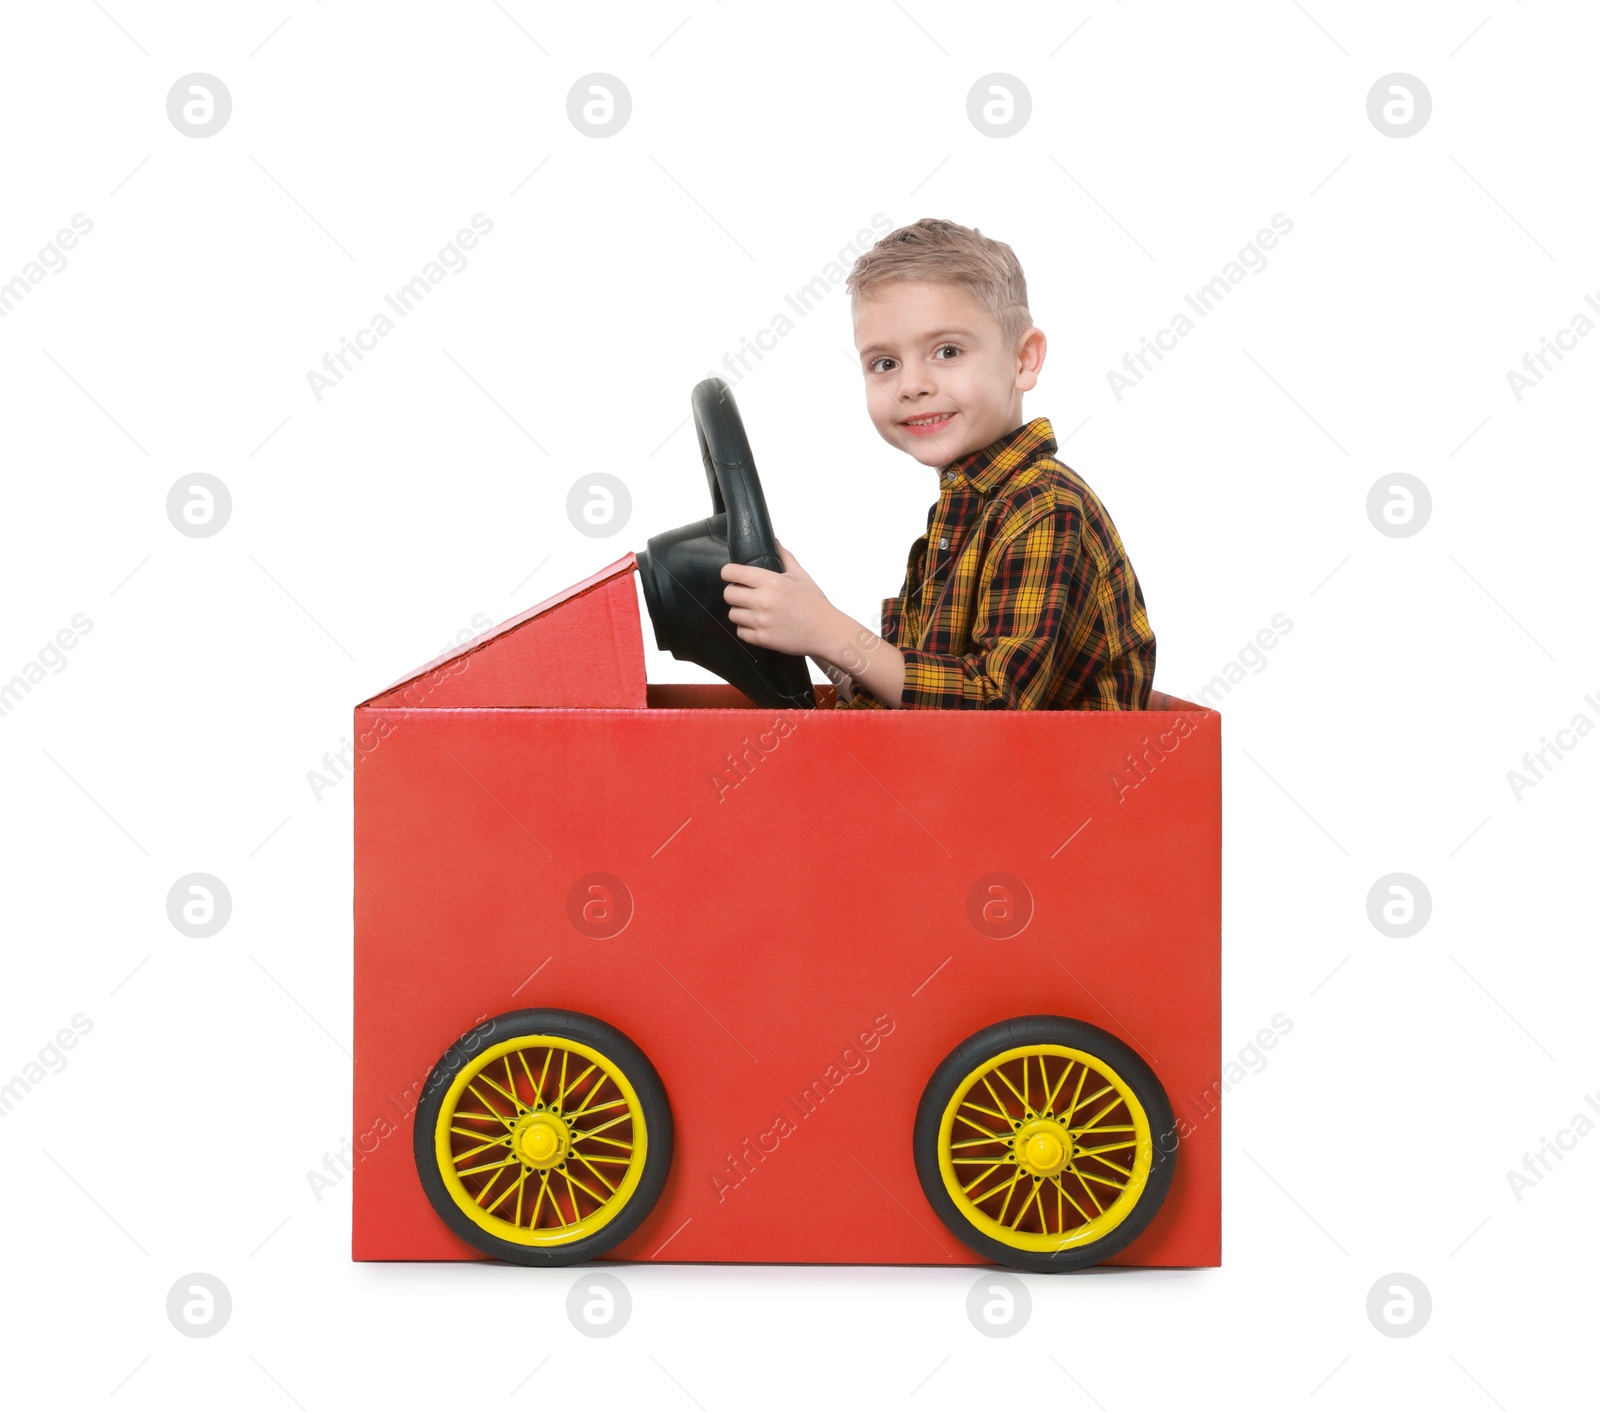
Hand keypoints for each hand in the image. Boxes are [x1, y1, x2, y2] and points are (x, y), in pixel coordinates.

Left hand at [720, 541, 841, 657]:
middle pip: (728, 594)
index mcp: (772, 582)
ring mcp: (762, 621)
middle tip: (745, 594)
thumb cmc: (814, 604)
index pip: (733, 573)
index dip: (729, 572)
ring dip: (740, 611)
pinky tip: (758, 624)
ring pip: (733, 614)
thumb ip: (784, 557)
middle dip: (734, 593)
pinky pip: (741, 632)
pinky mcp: (762, 639)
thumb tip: (774, 542)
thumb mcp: (800, 575)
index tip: (731, 575)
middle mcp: (764, 601)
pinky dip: (746, 629)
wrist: (825, 631)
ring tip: (754, 611)